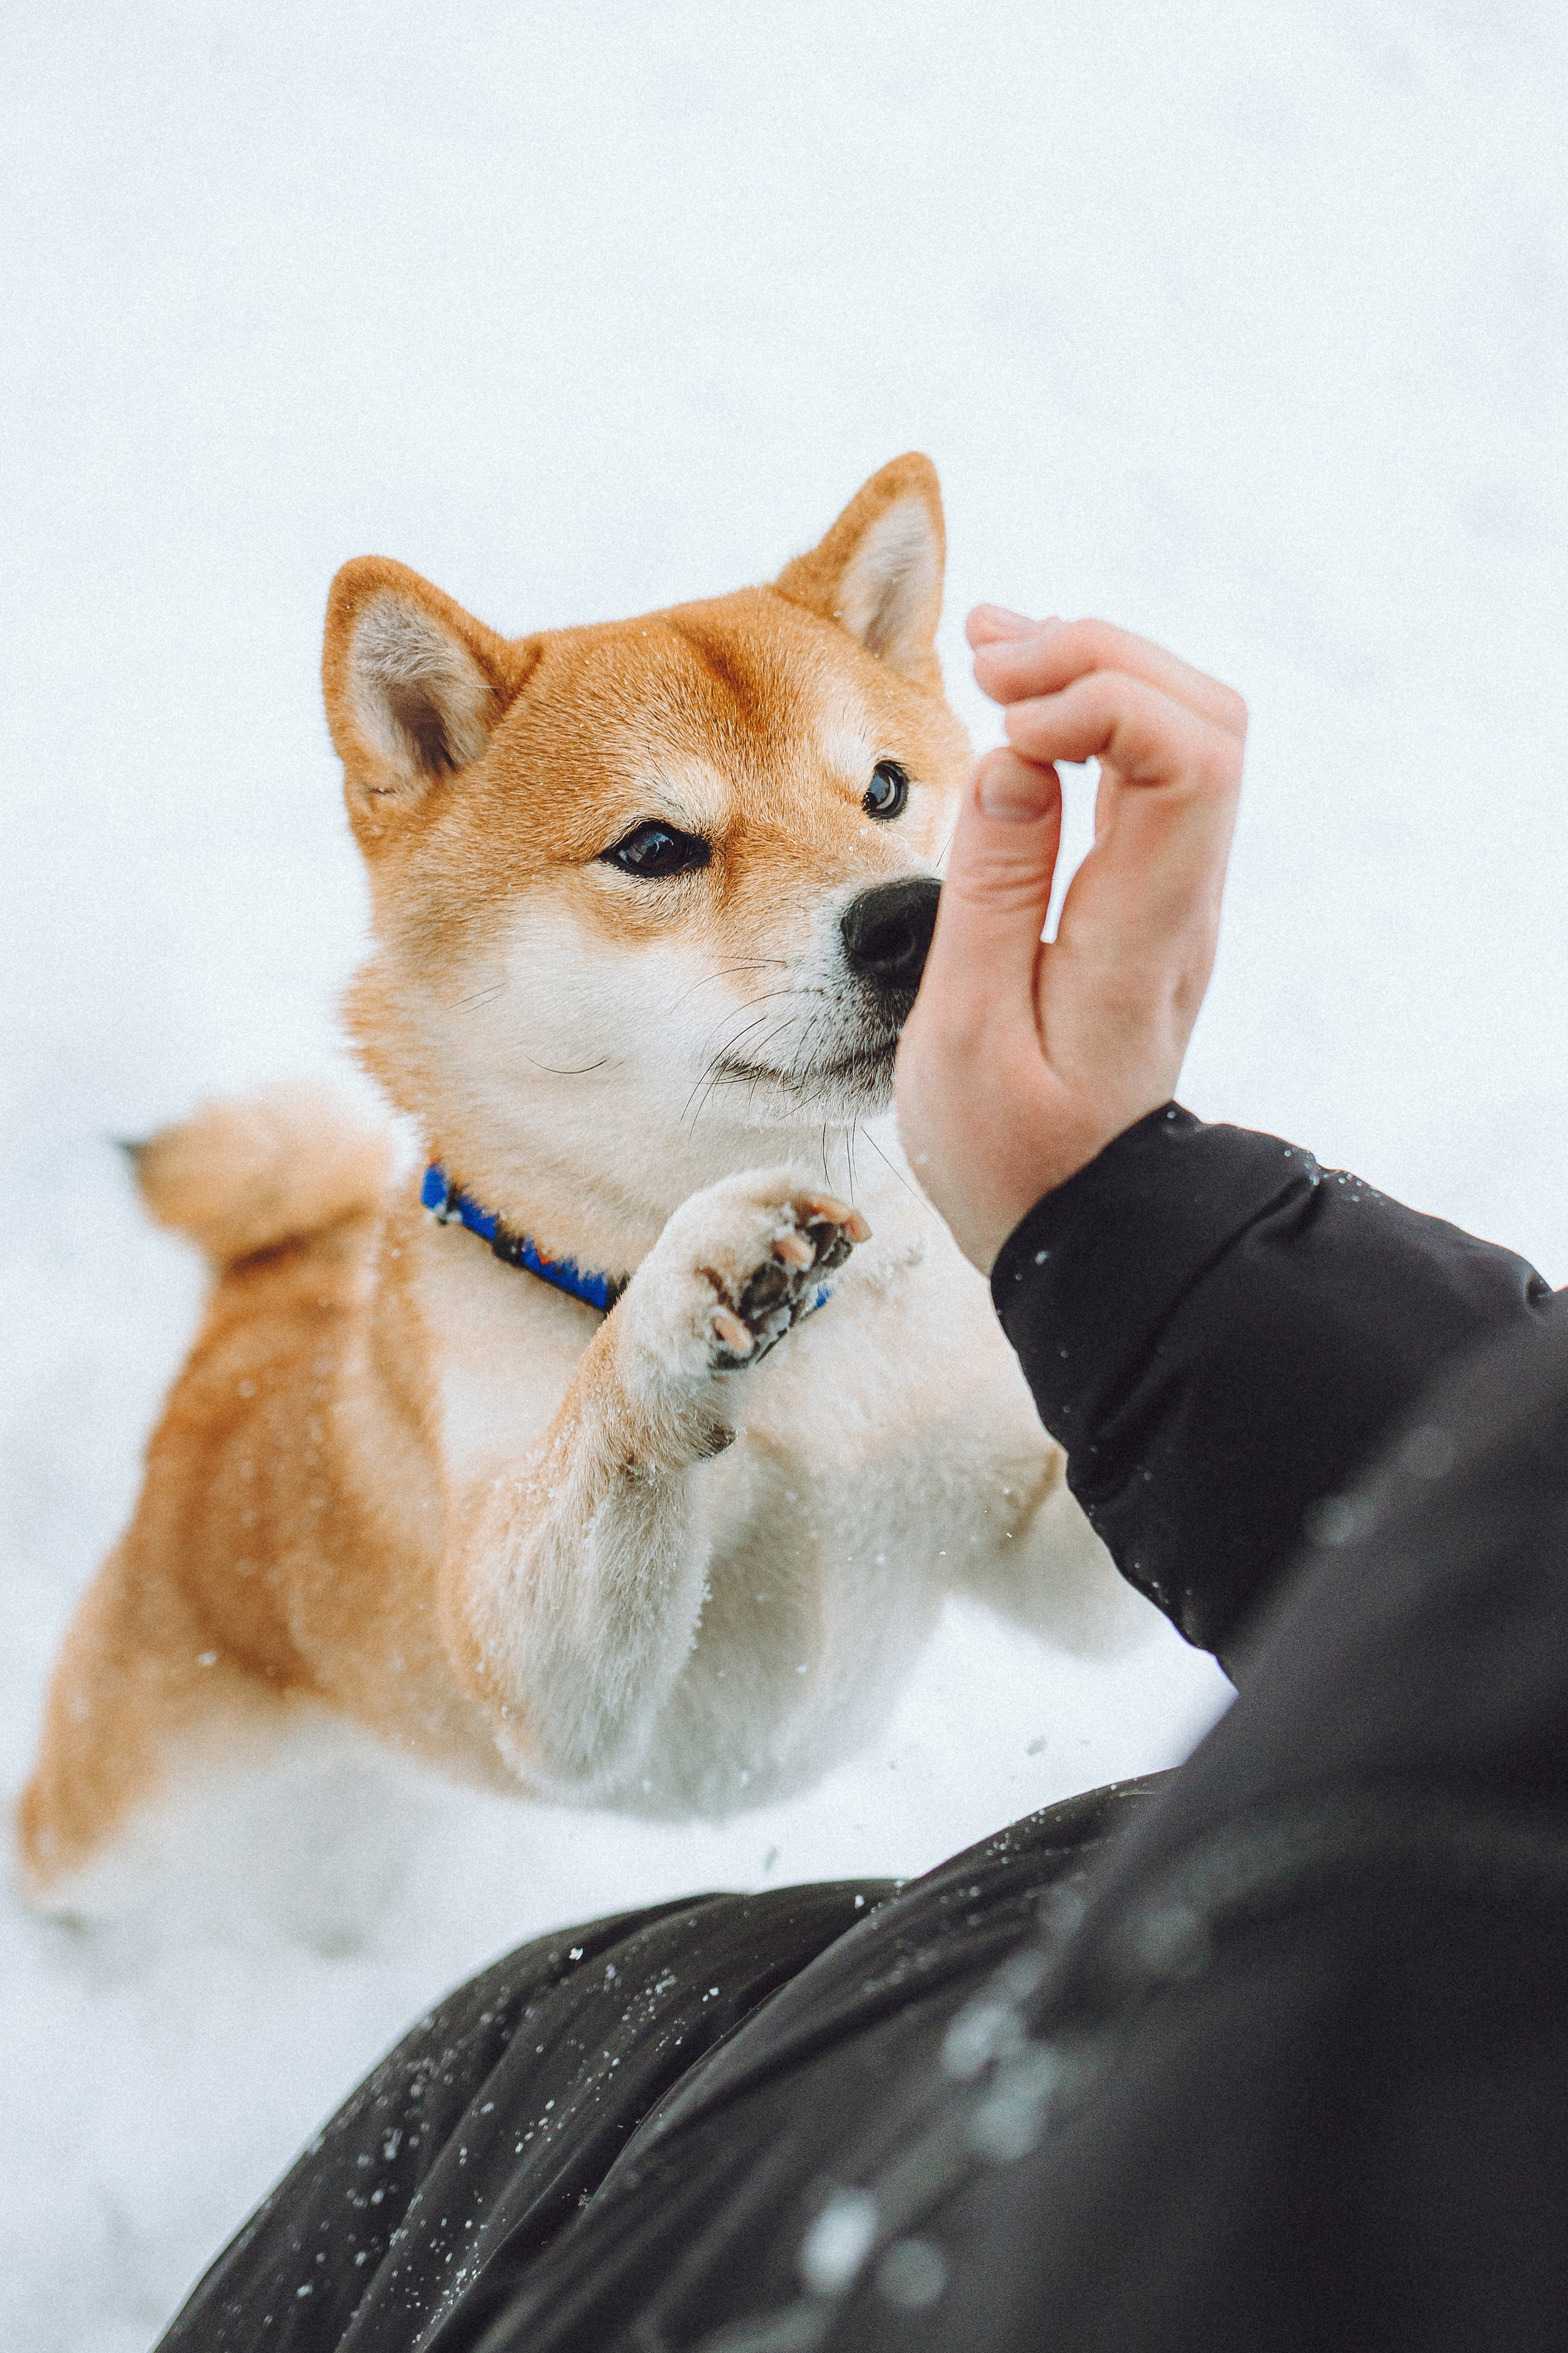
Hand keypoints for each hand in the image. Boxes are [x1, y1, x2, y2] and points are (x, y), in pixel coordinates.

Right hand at [896, 608, 1246, 1272]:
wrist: (1079, 1224)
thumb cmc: (1008, 1152)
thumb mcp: (964, 1035)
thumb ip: (991, 892)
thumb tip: (1016, 757)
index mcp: (1145, 935)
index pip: (1190, 757)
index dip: (1103, 696)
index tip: (1003, 717)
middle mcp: (1184, 900)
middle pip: (1205, 716)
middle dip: (1099, 657)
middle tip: (987, 661)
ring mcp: (1176, 893)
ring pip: (1185, 728)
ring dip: (1094, 673)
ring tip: (989, 660)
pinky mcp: (1149, 894)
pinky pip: (1148, 770)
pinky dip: (1087, 717)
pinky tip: (1013, 710)